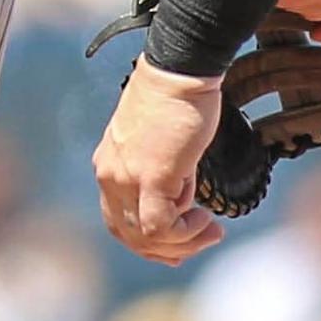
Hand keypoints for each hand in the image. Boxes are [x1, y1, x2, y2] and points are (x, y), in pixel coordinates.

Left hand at [95, 61, 228, 264]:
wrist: (179, 71)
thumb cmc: (177, 100)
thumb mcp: (161, 145)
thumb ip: (163, 174)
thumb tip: (180, 201)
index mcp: (109, 167)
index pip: (119, 221)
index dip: (149, 242)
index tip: (181, 243)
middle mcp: (110, 176)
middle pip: (129, 235)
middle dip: (169, 248)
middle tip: (205, 237)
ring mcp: (127, 178)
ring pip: (145, 236)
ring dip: (183, 241)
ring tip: (211, 228)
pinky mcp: (150, 176)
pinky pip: (158, 225)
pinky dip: (183, 231)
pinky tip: (203, 217)